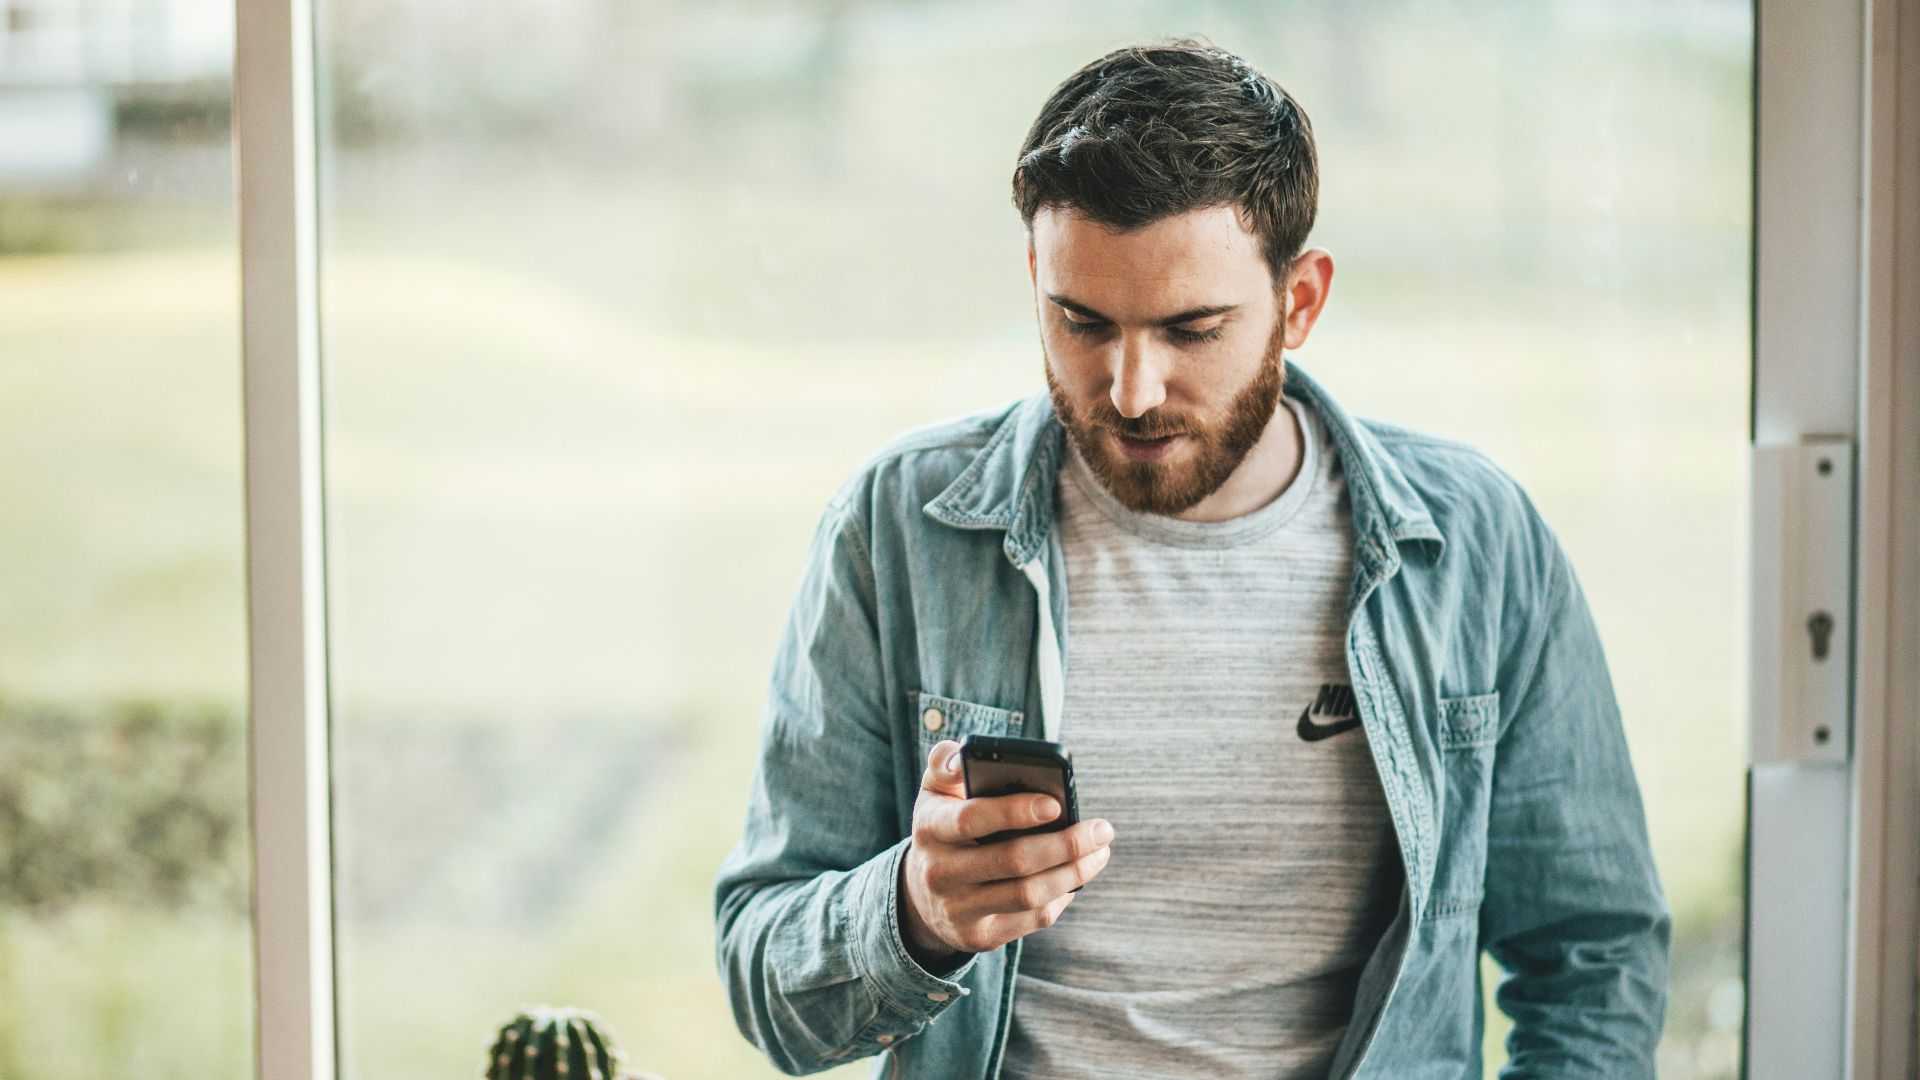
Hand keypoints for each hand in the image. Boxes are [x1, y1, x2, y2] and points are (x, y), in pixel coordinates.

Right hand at [898, 739, 1114, 965]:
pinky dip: (1061, 897)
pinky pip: (1031, 919)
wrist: (921, 894)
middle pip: (1012, 861)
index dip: (1014, 811)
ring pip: (1028, 894)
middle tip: (1102, 830)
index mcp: (930, 828)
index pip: (971, 818)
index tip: (1056, 803)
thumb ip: (947, 764)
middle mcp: (940, 872)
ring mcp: (958, 909)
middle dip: (1066, 845)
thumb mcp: (935, 792)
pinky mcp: (978, 936)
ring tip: (1099, 852)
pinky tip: (1076, 878)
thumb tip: (964, 758)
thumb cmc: (944, 828)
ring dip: (1073, 873)